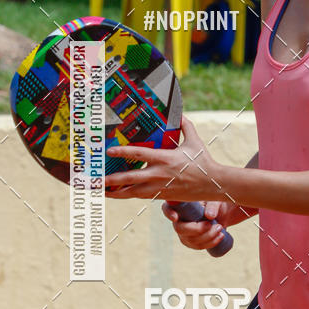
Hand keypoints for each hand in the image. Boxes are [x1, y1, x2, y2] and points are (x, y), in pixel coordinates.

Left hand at [104, 116, 222, 201]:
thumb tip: (180, 113)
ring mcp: (159, 187)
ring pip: (132, 192)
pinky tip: (117, 193)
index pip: (140, 154)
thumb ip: (186, 126)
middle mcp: (159, 174)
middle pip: (130, 178)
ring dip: (115, 192)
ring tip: (100, 190)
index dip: (124, 151)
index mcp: (165, 158)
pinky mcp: (161, 196)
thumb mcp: (195, 141)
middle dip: (111, 180)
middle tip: (96, 180)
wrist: (213, 184)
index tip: (109, 150)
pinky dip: (127, 195)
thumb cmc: (203, 162)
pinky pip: (140, 196)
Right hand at [162, 200, 231, 250]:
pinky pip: (198, 246)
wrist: (221, 215)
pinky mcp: (191, 241)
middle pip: (180, 229)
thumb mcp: (215, 200)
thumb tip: (209, 215)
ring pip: (190, 240)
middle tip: (210, 224)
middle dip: (196, 229)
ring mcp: (184, 232)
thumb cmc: (214, 204)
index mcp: (180, 205)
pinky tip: (220, 236)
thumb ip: (212, 206)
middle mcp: (178, 219)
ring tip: (220, 227)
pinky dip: (210, 242)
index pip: (167, 208)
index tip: (175, 217)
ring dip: (207, 236)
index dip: (169, 213)